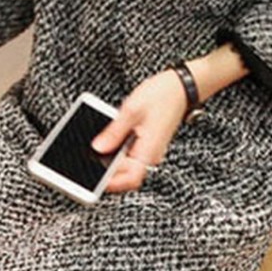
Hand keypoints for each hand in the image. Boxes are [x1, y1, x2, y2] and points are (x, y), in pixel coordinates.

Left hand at [90, 69, 188, 192]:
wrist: (180, 87)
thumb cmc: (162, 95)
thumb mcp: (132, 110)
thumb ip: (114, 131)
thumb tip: (98, 147)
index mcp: (149, 150)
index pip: (131, 179)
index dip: (113, 183)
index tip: (97, 179)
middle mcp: (151, 155)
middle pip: (127, 175)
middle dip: (108, 173)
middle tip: (91, 164)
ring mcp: (149, 151)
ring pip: (128, 166)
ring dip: (112, 163)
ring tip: (98, 150)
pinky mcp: (146, 144)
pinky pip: (130, 155)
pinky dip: (118, 153)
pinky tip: (109, 141)